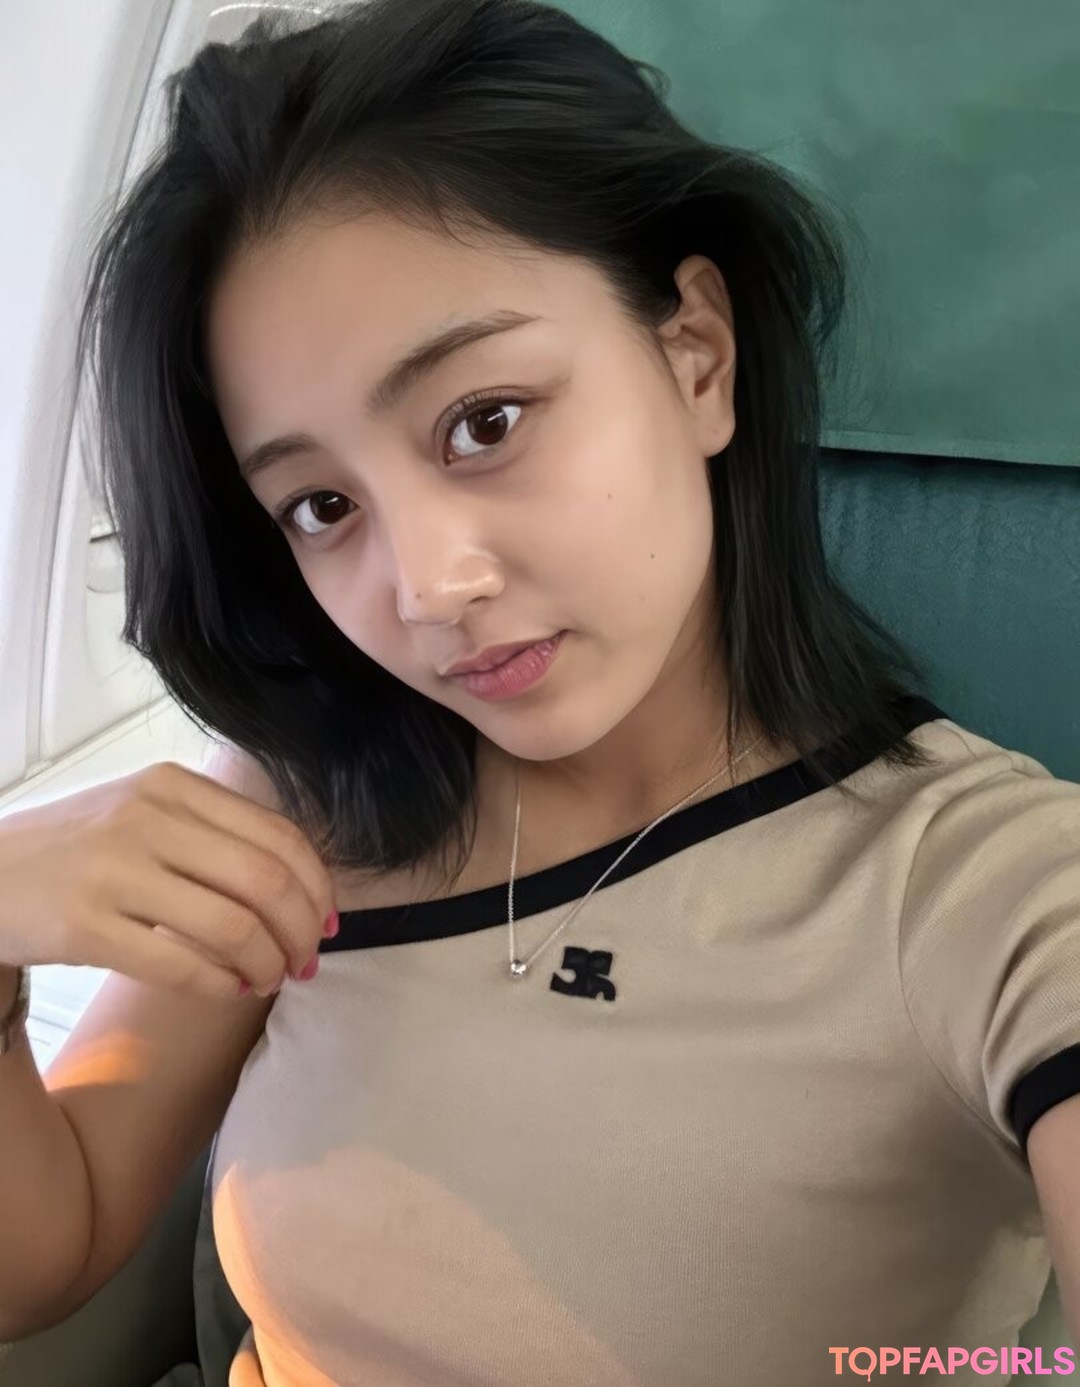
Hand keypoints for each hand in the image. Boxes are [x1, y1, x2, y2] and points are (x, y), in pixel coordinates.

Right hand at [0, 762, 336, 999]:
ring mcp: (115, 870)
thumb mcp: (143, 812)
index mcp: (173, 785)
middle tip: (306, 962)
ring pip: (234, 926)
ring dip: (268, 964)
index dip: (318, 888)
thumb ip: (214, 832)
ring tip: (269, 979)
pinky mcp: (86, 927)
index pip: (280, 836)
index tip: (327, 923)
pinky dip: (221, 985)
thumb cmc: (77, 849)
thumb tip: (302, 887)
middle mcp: (148, 818)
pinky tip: (228, 989)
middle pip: (268, 881)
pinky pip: (182, 965)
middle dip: (302, 931)